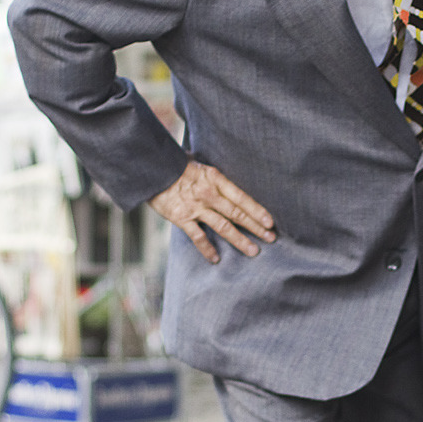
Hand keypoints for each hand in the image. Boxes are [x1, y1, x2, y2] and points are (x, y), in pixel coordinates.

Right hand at [148, 161, 274, 264]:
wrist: (151, 169)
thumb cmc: (174, 163)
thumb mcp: (198, 162)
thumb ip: (212, 174)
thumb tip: (222, 176)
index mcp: (215, 179)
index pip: (242, 198)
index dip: (257, 211)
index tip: (270, 222)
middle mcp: (209, 195)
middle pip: (237, 214)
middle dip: (256, 228)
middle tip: (271, 238)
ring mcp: (196, 208)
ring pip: (223, 227)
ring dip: (240, 240)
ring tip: (253, 251)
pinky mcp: (182, 218)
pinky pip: (198, 237)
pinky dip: (207, 249)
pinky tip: (216, 259)